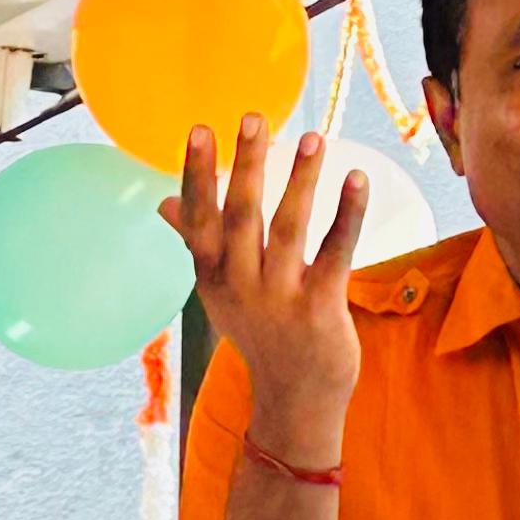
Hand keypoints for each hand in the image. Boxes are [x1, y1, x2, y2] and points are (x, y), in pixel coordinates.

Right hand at [162, 120, 367, 465]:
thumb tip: (164, 203)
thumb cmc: (261, 335)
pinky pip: (334, 254)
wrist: (294, 400)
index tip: (198, 130)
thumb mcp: (221, 292)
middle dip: (246, 165)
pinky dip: (347, 215)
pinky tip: (356, 180)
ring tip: (313, 138)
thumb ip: (196, 243)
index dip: (198, 175)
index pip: (201, 219)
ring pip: (288, 229)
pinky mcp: (320, 308)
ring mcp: (280, 298)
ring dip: (301, 181)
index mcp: (214, 277)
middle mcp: (241, 285)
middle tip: (254, 118)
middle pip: (241, 217)